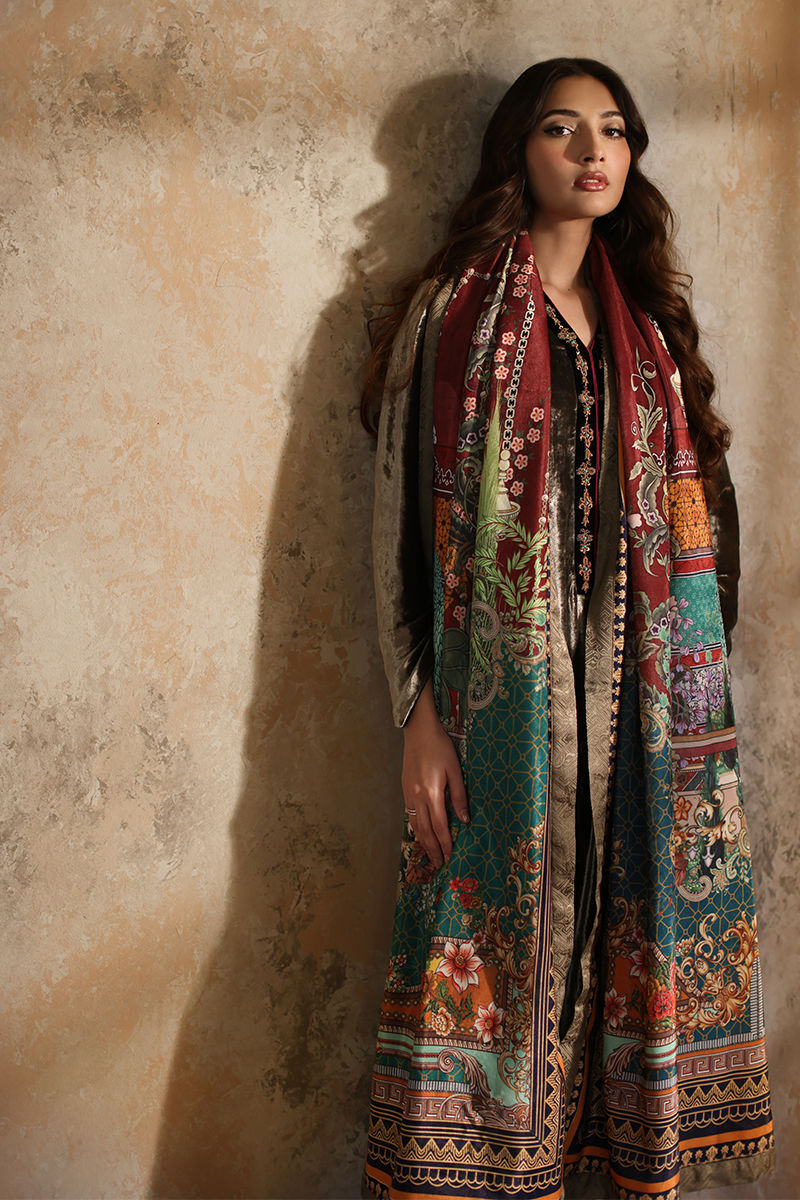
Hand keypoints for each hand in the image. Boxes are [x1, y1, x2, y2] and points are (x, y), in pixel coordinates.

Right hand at [401, 680, 468, 868]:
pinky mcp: (405, 789)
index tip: (450, 857)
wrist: (418, 731)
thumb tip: (464, 819)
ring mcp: (408, 794)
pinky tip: (422, 833)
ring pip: (415, 825)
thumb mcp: (455, 770)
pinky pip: (410, 815)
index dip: (445, 844)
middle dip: (433, 849)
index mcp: (431, 793)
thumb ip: (459, 796)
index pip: (440, 826)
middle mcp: (417, 797)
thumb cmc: (439, 747)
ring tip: (431, 855)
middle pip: (425, 831)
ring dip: (423, 842)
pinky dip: (417, 828)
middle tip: (440, 864)